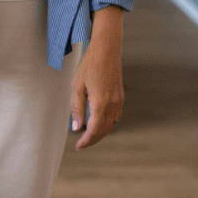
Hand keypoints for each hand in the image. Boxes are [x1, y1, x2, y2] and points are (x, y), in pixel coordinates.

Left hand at [70, 5, 123, 149]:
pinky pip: (115, 116)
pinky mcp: (121, 97)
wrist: (107, 50)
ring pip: (110, 125)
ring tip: (87, 134)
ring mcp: (119, 101)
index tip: (78, 146)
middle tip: (81, 144)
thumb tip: (77, 128)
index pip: (94, 130)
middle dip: (93, 139)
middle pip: (104, 130)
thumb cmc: (89, 66)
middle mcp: (113, 105)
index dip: (86, 141)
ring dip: (100, 132)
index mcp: (101, 103)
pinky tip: (98, 121)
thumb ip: (77, 109)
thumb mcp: (77, 86)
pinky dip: (106, 123)